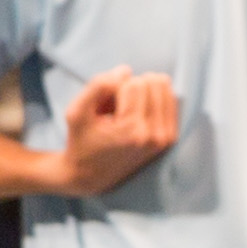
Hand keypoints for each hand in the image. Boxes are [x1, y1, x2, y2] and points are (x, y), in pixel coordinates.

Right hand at [61, 69, 184, 190]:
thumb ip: (97, 86)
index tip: (105, 107)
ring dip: (143, 93)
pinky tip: (138, 115)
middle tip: (116, 110)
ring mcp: (165, 138)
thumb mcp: (76, 112)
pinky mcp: (170, 139)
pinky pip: (170, 100)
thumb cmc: (81, 142)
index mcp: (131, 130)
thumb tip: (126, 71)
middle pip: (152, 82)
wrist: (91, 176)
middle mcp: (153, 136)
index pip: (133, 83)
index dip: (115, 88)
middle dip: (132, 88)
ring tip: (126, 113)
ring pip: (164, 87)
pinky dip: (154, 100)